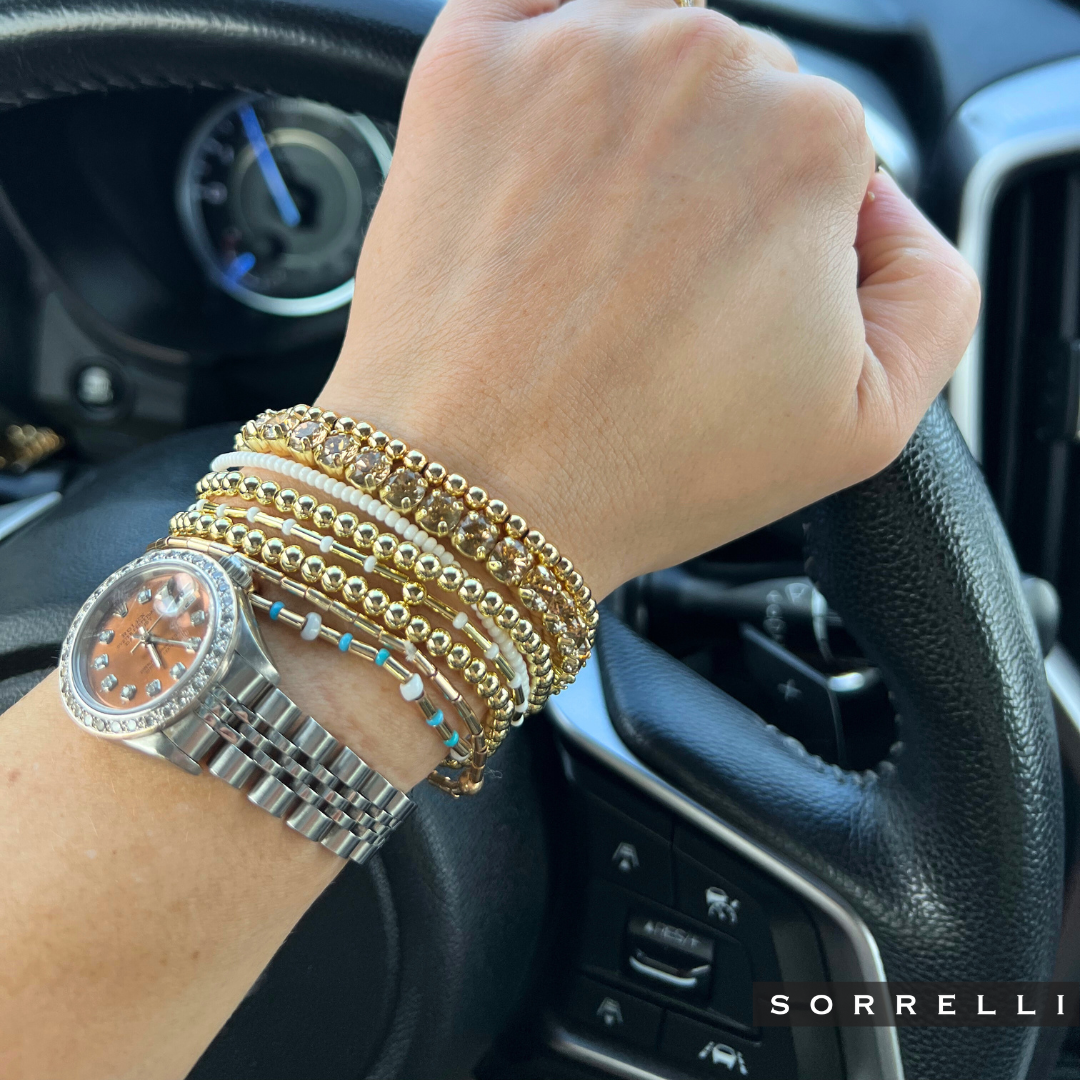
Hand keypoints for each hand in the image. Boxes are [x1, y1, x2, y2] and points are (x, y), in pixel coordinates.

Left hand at [321, 0, 979, 598]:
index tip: (724, 300)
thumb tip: (884, 207)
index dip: (775, 234)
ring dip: (626, 124)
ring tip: (584, 246)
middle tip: (646, 288)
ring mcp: (575, 52)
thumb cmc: (645, 466)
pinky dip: (542, 58)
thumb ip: (934, 286)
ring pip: (639, 48)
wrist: (473, 489)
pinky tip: (538, 149)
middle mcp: (699, 66)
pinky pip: (532, 8)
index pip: (818, 150)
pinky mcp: (468, 64)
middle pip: (728, 92)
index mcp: (808, 141)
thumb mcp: (866, 421)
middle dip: (703, 178)